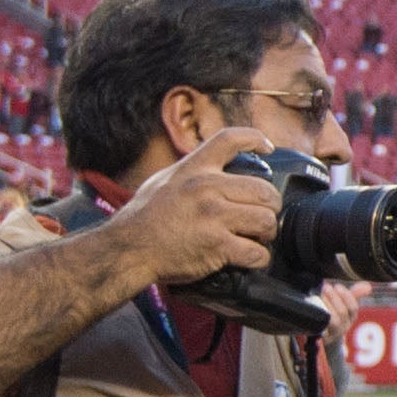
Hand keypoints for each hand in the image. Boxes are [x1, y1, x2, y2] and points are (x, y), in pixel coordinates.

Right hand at [107, 125, 279, 286]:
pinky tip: (250, 257)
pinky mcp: (217, 246)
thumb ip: (192, 172)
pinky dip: (259, 258)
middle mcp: (206, 188)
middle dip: (270, 206)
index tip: (267, 147)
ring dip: (267, 232)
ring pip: (266, 221)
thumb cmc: (142, 218)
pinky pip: (257, 252)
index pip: (230, 139)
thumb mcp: (164, 180)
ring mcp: (213, 217)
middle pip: (265, 190)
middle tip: (263, 215)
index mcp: (193, 169)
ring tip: (257, 237)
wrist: (126, 249)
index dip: (255, 138)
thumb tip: (216, 166)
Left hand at [319, 280, 371, 349]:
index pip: (353, 308)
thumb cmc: (336, 319)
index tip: (337, 286)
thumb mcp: (345, 307)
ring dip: (327, 307)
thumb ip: (355, 295)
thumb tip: (368, 286)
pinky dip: (318, 319)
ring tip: (320, 296)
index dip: (346, 296)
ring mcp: (332, 333)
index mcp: (350, 319)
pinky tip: (314, 309)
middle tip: (326, 287)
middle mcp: (343, 327)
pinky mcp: (320, 337)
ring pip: (333, 321)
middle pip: (342, 313)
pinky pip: (320, 329)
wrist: (327, 340)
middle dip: (334, 299)